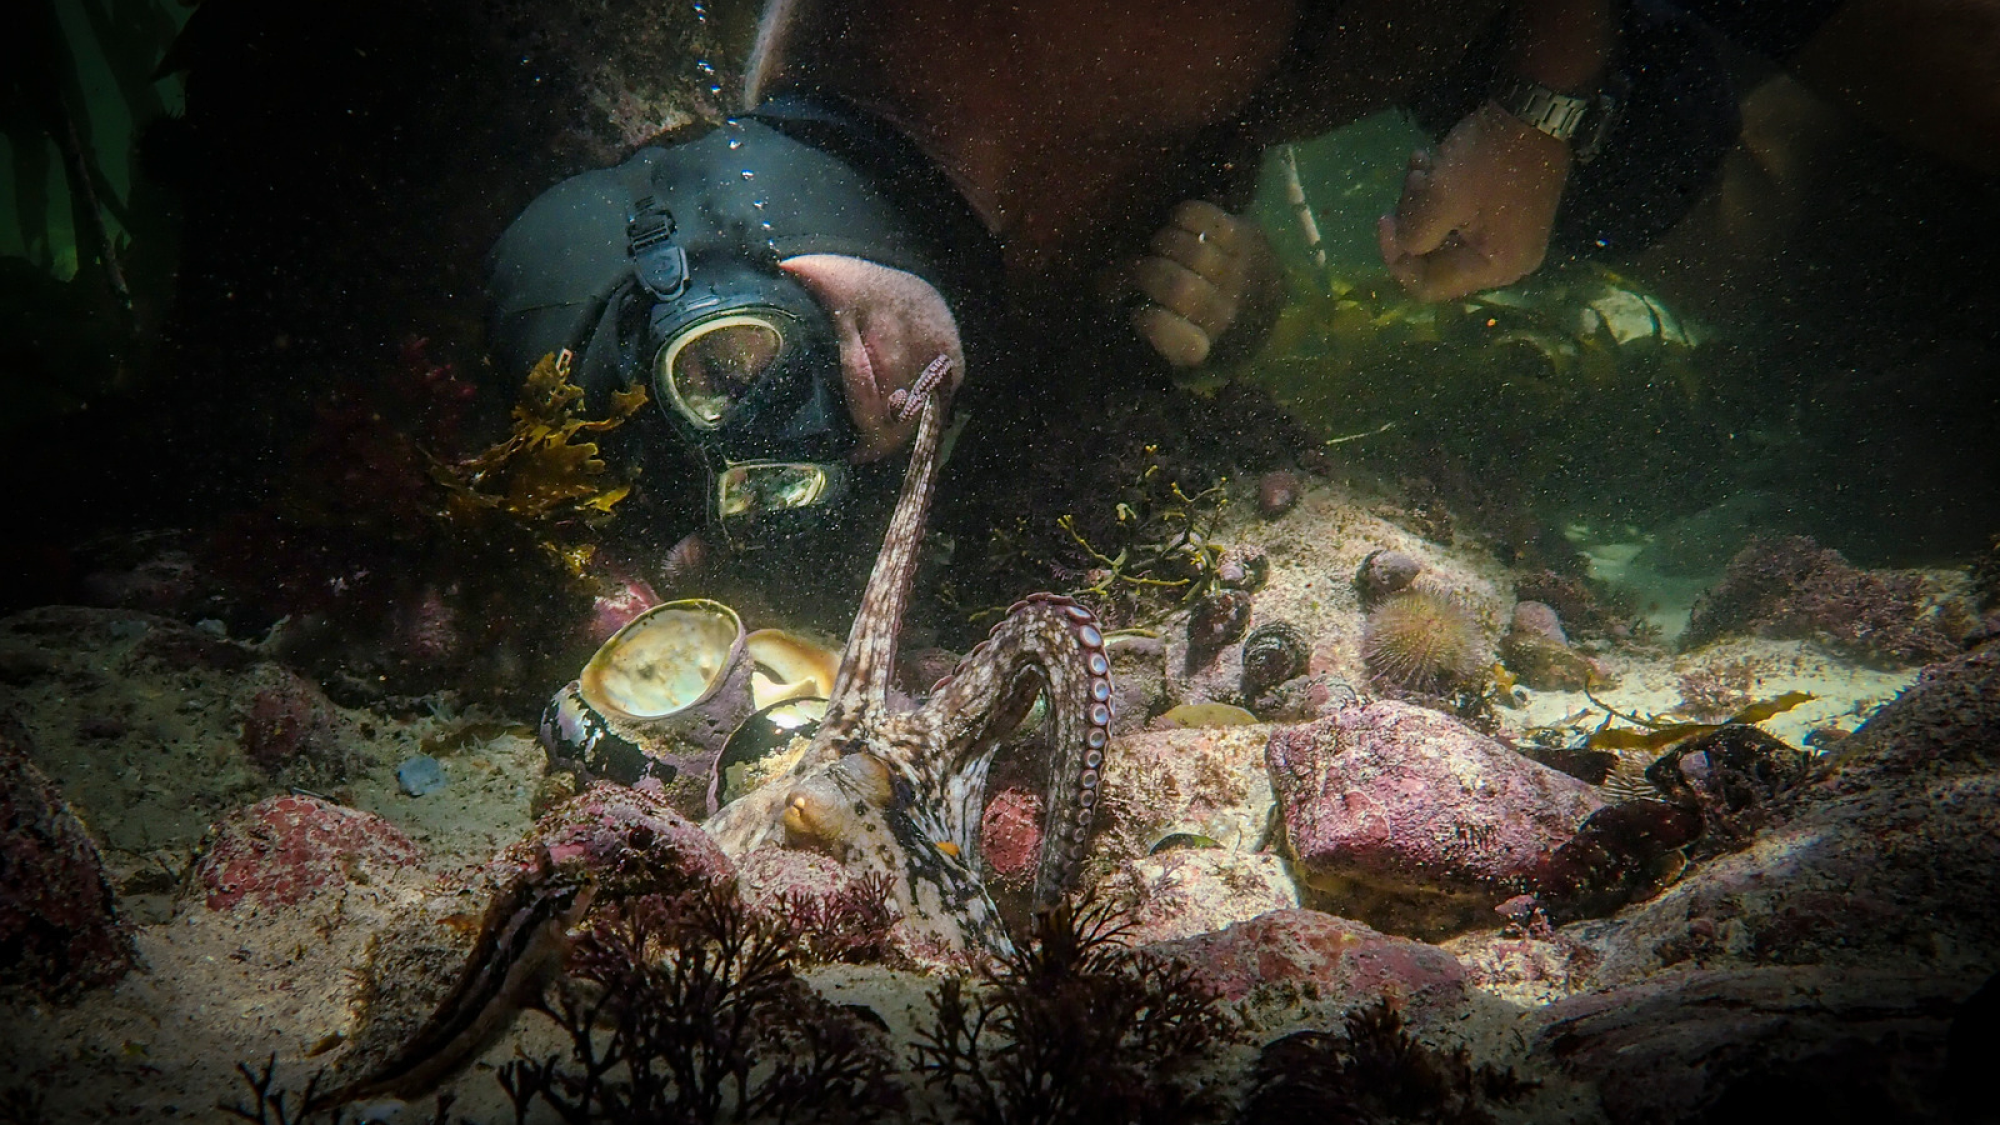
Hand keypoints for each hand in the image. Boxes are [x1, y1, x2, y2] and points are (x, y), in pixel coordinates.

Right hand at [1125, 201, 1276, 366]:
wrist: (1259, 296)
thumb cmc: (1195, 315)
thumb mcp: (1166, 331)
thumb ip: (1132, 314)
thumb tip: (1103, 282)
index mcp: (1199, 345)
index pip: (1179, 341)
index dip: (1149, 322)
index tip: (1137, 313)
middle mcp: (1225, 314)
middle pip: (1178, 288)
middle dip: (1145, 272)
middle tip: (1139, 269)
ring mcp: (1238, 274)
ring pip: (1192, 251)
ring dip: (1163, 243)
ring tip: (1160, 248)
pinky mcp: (1245, 237)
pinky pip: (1204, 219)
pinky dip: (1182, 217)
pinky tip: (1178, 227)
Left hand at [1377, 101, 1571, 301]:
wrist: (1537, 110)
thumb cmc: (1490, 158)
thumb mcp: (1441, 198)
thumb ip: (1414, 234)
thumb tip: (1404, 245)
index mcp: (1494, 267)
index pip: (1429, 286)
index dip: (1397, 258)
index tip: (1384, 219)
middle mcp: (1508, 262)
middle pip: (1437, 258)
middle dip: (1414, 220)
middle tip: (1411, 180)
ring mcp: (1511, 237)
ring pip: (1446, 233)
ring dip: (1424, 200)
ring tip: (1420, 164)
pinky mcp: (1509, 213)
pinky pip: (1464, 216)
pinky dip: (1443, 194)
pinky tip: (1431, 161)